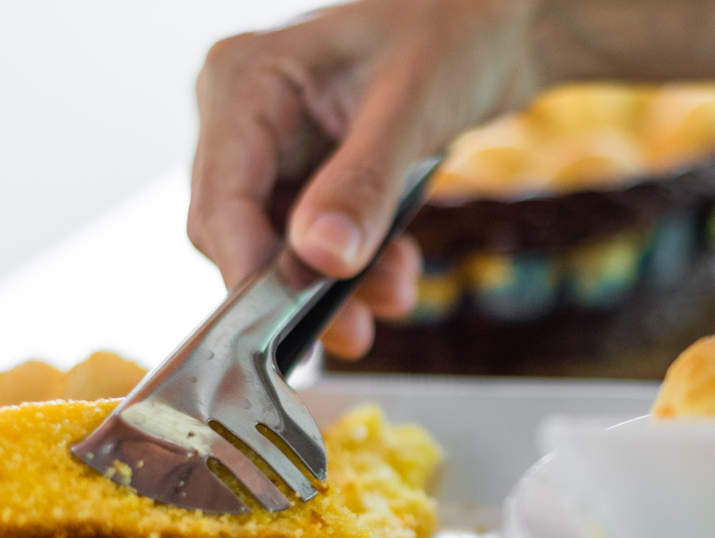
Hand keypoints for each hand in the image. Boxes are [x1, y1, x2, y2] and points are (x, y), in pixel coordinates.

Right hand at [188, 0, 542, 357]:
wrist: (495, 28)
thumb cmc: (452, 35)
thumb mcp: (410, 110)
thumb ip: (363, 184)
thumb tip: (321, 257)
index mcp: (244, 79)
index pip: (220, 199)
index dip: (249, 270)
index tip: (288, 323)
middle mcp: (243, 115)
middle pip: (241, 233)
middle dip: (299, 285)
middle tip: (356, 330)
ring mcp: (272, 147)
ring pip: (279, 249)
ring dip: (335, 285)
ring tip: (396, 295)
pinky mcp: (306, 174)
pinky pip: (314, 243)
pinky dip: (354, 268)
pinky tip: (395, 276)